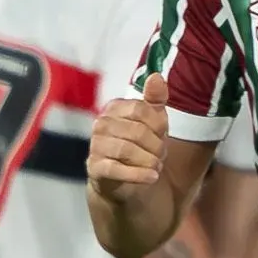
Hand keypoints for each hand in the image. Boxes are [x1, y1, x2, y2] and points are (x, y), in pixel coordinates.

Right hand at [87, 74, 171, 199]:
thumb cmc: (140, 146)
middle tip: (161, 156)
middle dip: (156, 146)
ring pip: (127, 150)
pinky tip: (152, 177)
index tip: (163, 135)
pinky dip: (138, 174)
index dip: (158, 124)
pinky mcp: (95, 168)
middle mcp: (101, 124)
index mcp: (115, 108)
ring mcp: (96, 146)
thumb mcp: (153, 121)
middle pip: (137, 131)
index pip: (141, 109)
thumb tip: (156, 76)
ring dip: (149, 160)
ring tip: (156, 166)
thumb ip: (155, 99)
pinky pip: (116, 169)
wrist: (124, 181)